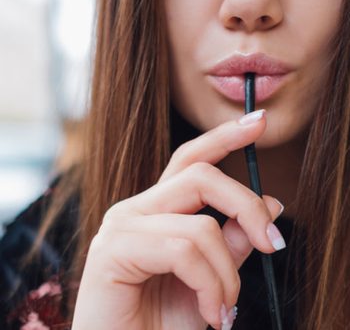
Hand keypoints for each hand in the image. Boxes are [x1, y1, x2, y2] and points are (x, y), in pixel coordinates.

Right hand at [72, 110, 284, 329]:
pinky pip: (184, 251)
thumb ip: (234, 240)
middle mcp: (136, 208)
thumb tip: (269, 203)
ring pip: (201, 225)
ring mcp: (122, 225)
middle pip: (202, 176)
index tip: (257, 121)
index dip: (224, 137)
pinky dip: (211, 286)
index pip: (190, 159)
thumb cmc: (162, 323)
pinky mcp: (113, 249)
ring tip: (225, 309)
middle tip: (273, 243)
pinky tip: (211, 314)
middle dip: (246, 206)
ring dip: (228, 273)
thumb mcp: (212, 279)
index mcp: (157, 209)